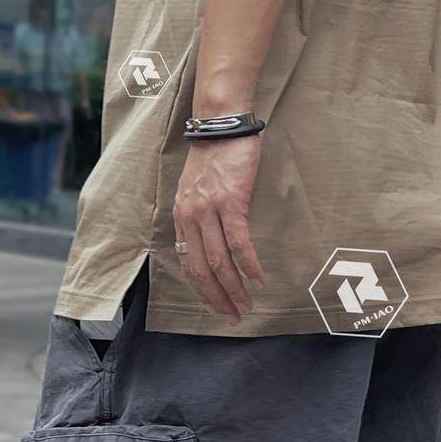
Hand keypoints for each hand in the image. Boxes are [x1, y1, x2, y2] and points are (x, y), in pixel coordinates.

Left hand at [173, 132, 267, 319]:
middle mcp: (190, 217)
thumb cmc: (215, 155)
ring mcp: (209, 210)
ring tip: (247, 306)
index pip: (187, 263)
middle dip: (217, 298)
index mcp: (181, 216)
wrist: (221, 125)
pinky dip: (249, 265)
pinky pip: (238, 242)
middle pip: (201, 269)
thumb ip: (200, 214)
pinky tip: (259, 279)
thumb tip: (212, 239)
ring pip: (219, 261)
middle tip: (233, 316)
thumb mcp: (196, 188)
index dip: (202, 290)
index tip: (216, 306)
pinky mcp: (230, 201)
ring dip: (234, 288)